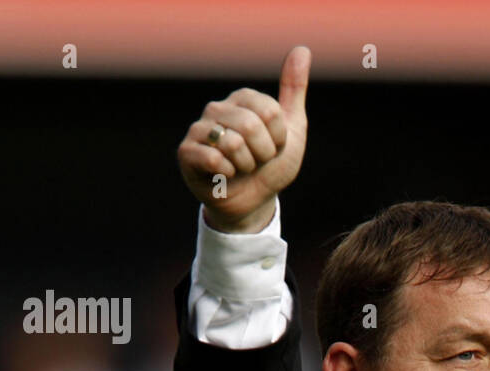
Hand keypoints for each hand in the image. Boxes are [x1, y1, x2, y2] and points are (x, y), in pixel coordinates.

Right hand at [177, 45, 310, 232]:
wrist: (254, 202)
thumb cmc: (271, 166)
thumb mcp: (292, 130)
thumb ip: (294, 90)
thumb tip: (302, 49)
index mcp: (243, 100)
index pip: (270, 112)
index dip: (278, 138)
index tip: (273, 147)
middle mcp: (218, 109)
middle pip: (251, 126)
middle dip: (263, 154)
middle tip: (257, 161)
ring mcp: (199, 129)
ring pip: (233, 142)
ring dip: (246, 166)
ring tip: (241, 169)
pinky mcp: (187, 153)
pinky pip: (213, 158)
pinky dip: (227, 174)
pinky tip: (225, 176)